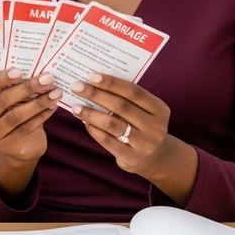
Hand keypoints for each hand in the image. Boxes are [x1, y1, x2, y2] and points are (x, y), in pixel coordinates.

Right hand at [0, 68, 60, 161]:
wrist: (17, 146)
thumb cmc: (11, 113)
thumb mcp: (7, 100)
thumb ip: (12, 88)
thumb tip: (35, 72)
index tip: (19, 71)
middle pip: (1, 101)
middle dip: (26, 88)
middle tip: (47, 78)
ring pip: (15, 116)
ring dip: (38, 103)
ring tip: (55, 93)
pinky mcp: (7, 147)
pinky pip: (25, 129)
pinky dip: (41, 116)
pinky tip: (52, 107)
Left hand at [70, 73, 197, 204]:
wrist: (154, 157)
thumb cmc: (141, 124)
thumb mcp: (142, 110)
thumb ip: (125, 97)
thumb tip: (93, 82)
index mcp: (160, 109)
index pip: (134, 92)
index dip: (112, 83)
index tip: (92, 76)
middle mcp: (155, 127)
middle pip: (121, 106)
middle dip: (96, 94)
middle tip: (77, 87)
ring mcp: (145, 144)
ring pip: (112, 124)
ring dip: (90, 113)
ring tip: (75, 107)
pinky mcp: (132, 158)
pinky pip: (107, 141)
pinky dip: (93, 130)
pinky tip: (84, 122)